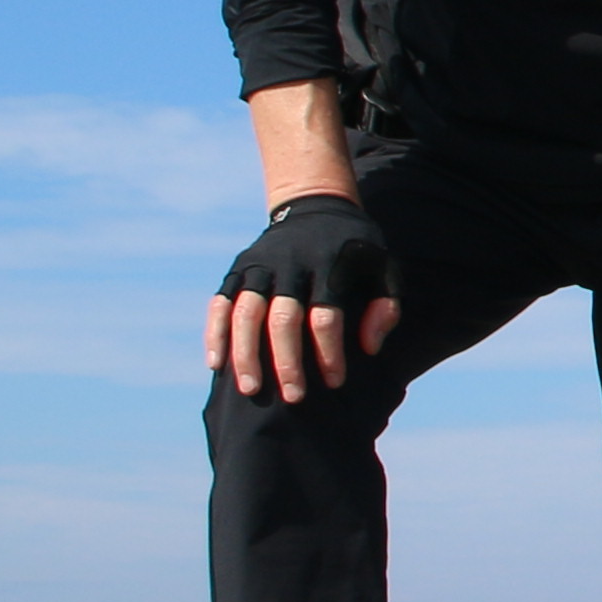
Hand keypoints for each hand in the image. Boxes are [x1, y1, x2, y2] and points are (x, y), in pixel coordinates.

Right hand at [211, 195, 399, 404]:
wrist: (316, 204)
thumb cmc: (356, 249)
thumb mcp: (384, 268)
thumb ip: (385, 307)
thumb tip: (368, 347)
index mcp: (329, 264)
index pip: (326, 315)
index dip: (329, 351)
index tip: (335, 381)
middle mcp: (290, 264)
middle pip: (283, 317)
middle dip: (287, 359)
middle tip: (294, 397)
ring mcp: (260, 265)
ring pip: (246, 312)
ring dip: (246, 352)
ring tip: (250, 389)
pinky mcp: (239, 268)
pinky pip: (220, 302)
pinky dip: (215, 332)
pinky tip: (216, 363)